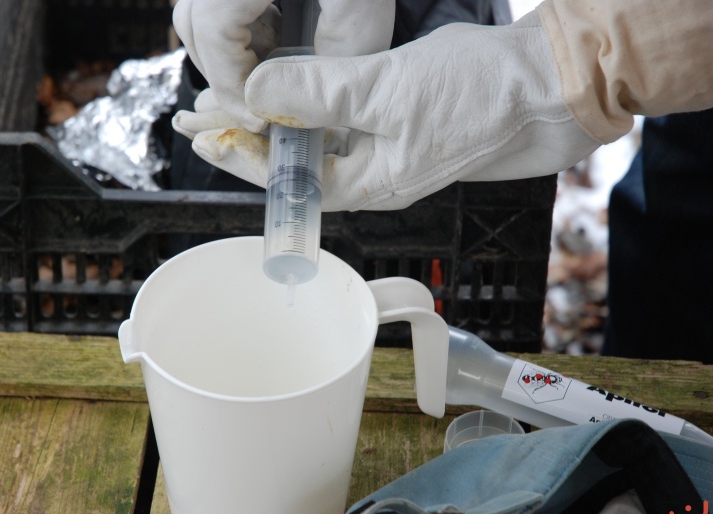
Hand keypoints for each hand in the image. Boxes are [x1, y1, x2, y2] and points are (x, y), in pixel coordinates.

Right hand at [173, 0, 394, 132]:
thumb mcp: (358, 18)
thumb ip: (317, 74)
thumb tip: (268, 110)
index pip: (211, 33)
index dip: (231, 86)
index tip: (259, 118)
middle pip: (192, 23)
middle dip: (225, 74)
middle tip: (261, 106)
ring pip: (197, 13)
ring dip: (228, 54)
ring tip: (270, 73)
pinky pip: (216, 3)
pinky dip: (236, 31)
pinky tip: (273, 41)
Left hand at [175, 11, 600, 210]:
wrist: (551, 87)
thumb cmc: (480, 96)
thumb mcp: (388, 91)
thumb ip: (320, 94)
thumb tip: (258, 94)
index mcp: (368, 185)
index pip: (286, 181)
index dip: (241, 156)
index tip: (205, 133)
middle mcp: (374, 178)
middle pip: (295, 168)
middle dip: (249, 142)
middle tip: (204, 119)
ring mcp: (389, 155)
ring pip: (315, 147)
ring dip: (276, 125)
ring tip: (235, 105)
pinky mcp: (401, 129)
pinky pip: (340, 128)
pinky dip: (309, 111)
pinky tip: (293, 95)